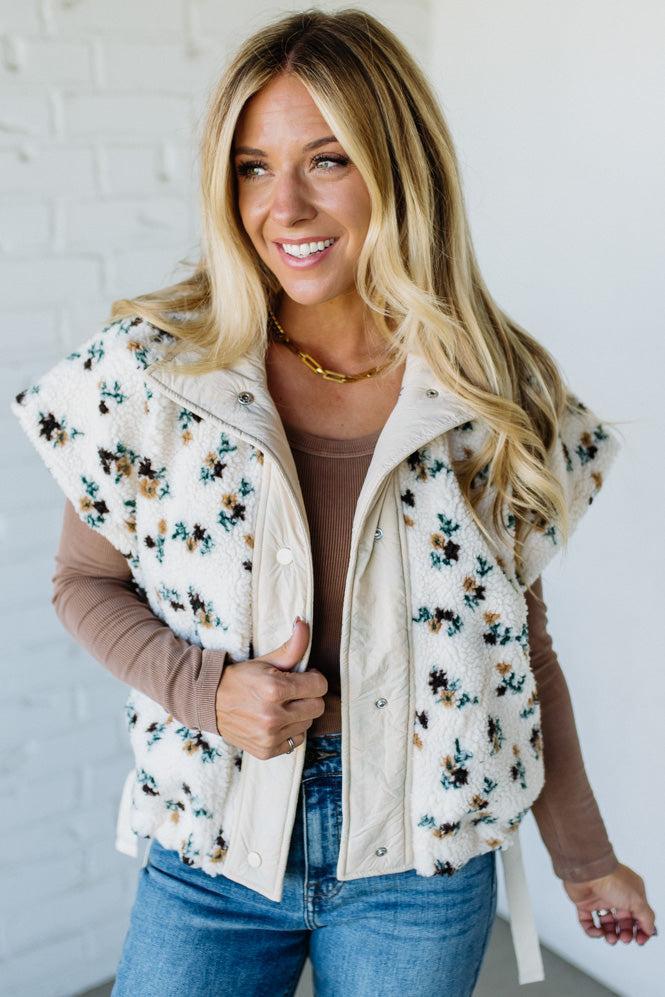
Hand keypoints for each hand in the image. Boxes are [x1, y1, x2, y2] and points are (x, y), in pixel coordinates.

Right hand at [214, 616, 327, 759]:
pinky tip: (276, 721)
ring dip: (300, 714)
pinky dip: (290, 730)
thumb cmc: (241, 678)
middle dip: (309, 697)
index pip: (320, 686)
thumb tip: (303, 623)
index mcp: (274, 689)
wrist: (209, 703)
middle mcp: (273, 716)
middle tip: (292, 692)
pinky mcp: (266, 751)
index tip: (303, 677)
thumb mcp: (265, 660)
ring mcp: (269, 736)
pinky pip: (297, 741)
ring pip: (308, 724)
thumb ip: (292, 646)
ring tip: (282, 706)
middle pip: (318, 707)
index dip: (314, 678)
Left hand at [563, 863, 656, 944]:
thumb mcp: (638, 900)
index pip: (639, 916)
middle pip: (623, 922)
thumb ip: (646, 917)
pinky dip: (592, 930)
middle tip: (624, 938)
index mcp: (631, 894)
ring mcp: (600, 900)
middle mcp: (616, 896)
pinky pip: (587, 922)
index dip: (641, 930)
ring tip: (611, 938)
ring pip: (606, 924)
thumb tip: (649, 930)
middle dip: (625, 934)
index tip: (639, 940)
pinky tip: (598, 932)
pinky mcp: (584, 903)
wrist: (587, 871)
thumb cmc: (611, 879)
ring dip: (610, 934)